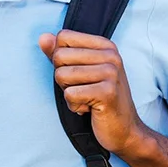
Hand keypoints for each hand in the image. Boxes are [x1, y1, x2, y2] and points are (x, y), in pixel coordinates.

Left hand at [40, 29, 146, 154]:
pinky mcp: (108, 92)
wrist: (125, 129)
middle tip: (84, 89)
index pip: (63, 37)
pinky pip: (69, 94)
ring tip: (87, 98)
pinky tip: (90, 109)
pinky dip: (74, 106)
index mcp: (105, 45)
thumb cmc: (100, 100)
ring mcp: (111, 73)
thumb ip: (60, 53)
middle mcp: (111, 55)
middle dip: (63, 78)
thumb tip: (43, 37)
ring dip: (68, 93)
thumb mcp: (80, 72)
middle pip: (59, 56)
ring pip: (62, 75)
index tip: (79, 74)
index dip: (61, 58)